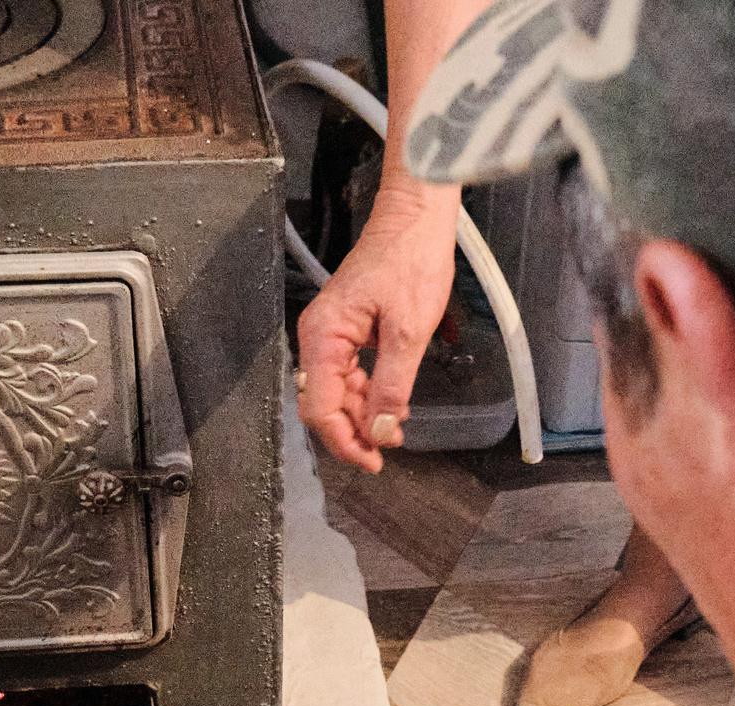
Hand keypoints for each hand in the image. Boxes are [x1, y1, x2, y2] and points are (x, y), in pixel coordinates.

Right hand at [297, 180, 458, 470]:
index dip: (345, 441)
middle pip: (323, 404)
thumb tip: (378, 430)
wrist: (417, 216)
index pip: (320, 408)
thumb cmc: (411, 258)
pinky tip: (390, 402)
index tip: (374, 460)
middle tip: (388, 448)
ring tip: (394, 426)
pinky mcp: (345, 330)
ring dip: (362, 414)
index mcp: (323, 336)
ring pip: (336, 392)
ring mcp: (329, 334)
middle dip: (353, 431)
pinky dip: (366, 392)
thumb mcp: (408, 330)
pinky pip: (347, 373)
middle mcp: (317, 337)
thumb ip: (391, 385)